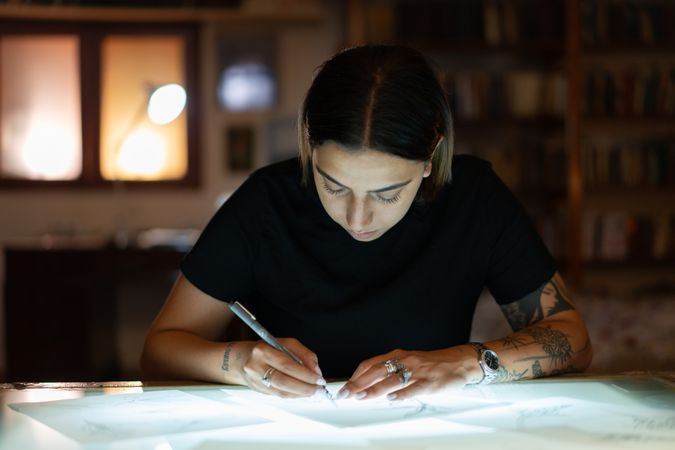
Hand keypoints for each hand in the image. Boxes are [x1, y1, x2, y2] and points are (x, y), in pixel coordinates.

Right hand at [241, 338, 326, 397]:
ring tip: (313, 391)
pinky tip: (302, 393)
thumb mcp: (285, 343)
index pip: (288, 365)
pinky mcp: (259, 391)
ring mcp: (256, 380)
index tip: (319, 378)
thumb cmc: (266, 349)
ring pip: (282, 391)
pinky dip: (293, 395)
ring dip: (301, 393)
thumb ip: (303, 354)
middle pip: (285, 381)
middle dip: (305, 386)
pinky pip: (280, 395)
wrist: (241, 359)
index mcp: (263, 350)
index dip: (305, 374)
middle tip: (318, 388)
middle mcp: (257, 366)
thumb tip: (315, 370)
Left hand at [337, 345, 479, 400]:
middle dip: (359, 383)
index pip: (371, 363)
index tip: (346, 385)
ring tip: (362, 396)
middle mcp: (405, 361)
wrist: (458, 361)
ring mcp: (417, 372)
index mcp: (398, 355)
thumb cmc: (432, 363)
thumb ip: (391, 370)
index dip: (356, 375)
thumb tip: (370, 382)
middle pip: (377, 371)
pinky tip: (392, 399)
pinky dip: (402, 394)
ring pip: (392, 380)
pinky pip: (413, 388)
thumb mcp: (408, 361)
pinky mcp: (429, 382)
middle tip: (346, 393)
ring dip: (375, 389)